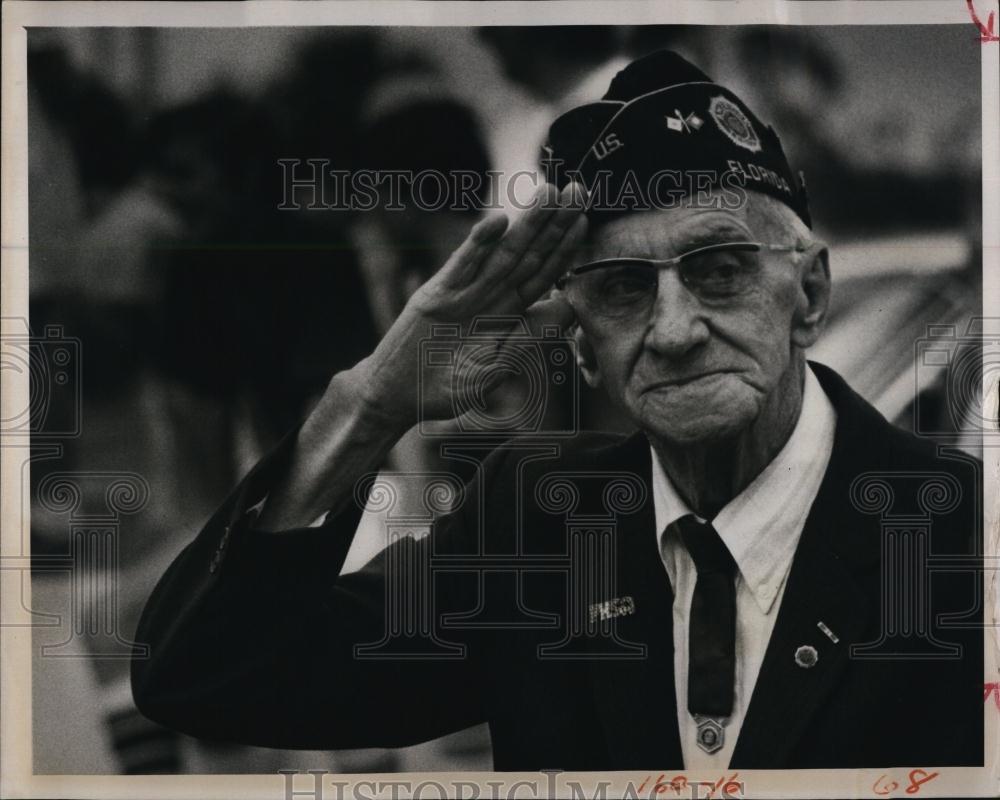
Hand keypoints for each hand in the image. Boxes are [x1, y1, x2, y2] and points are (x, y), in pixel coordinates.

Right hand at [353, 182, 586, 430]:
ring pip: (500, 252)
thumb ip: (529, 338)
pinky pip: (462, 265)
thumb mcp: (495, 369)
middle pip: (527, 255)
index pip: (542, 275)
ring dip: (526, 224)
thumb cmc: (447, 388)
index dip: (564, 249)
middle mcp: (488, 296)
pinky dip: (478, 244)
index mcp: (506, 314)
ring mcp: (463, 292)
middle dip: (553, 223)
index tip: (584, 220)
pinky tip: (499, 222)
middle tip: (578, 190)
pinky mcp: (437, 294)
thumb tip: (568, 306)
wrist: (399, 396)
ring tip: (549, 193)